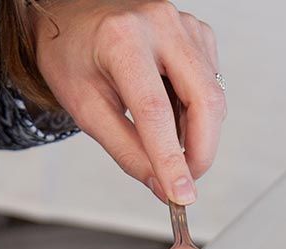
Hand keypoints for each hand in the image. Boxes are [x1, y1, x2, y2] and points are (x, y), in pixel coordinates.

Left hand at [33, 0, 224, 204]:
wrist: (72, 16)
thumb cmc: (71, 55)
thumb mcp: (85, 108)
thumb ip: (124, 149)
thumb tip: (160, 185)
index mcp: (122, 39)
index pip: (155, 111)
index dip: (171, 159)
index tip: (181, 194)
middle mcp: (159, 23)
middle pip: (205, 100)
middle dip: (201, 151)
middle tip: (186, 179)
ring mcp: (183, 24)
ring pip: (213, 95)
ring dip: (197, 131)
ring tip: (162, 135)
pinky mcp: (197, 32)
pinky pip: (211, 84)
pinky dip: (196, 109)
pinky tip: (170, 106)